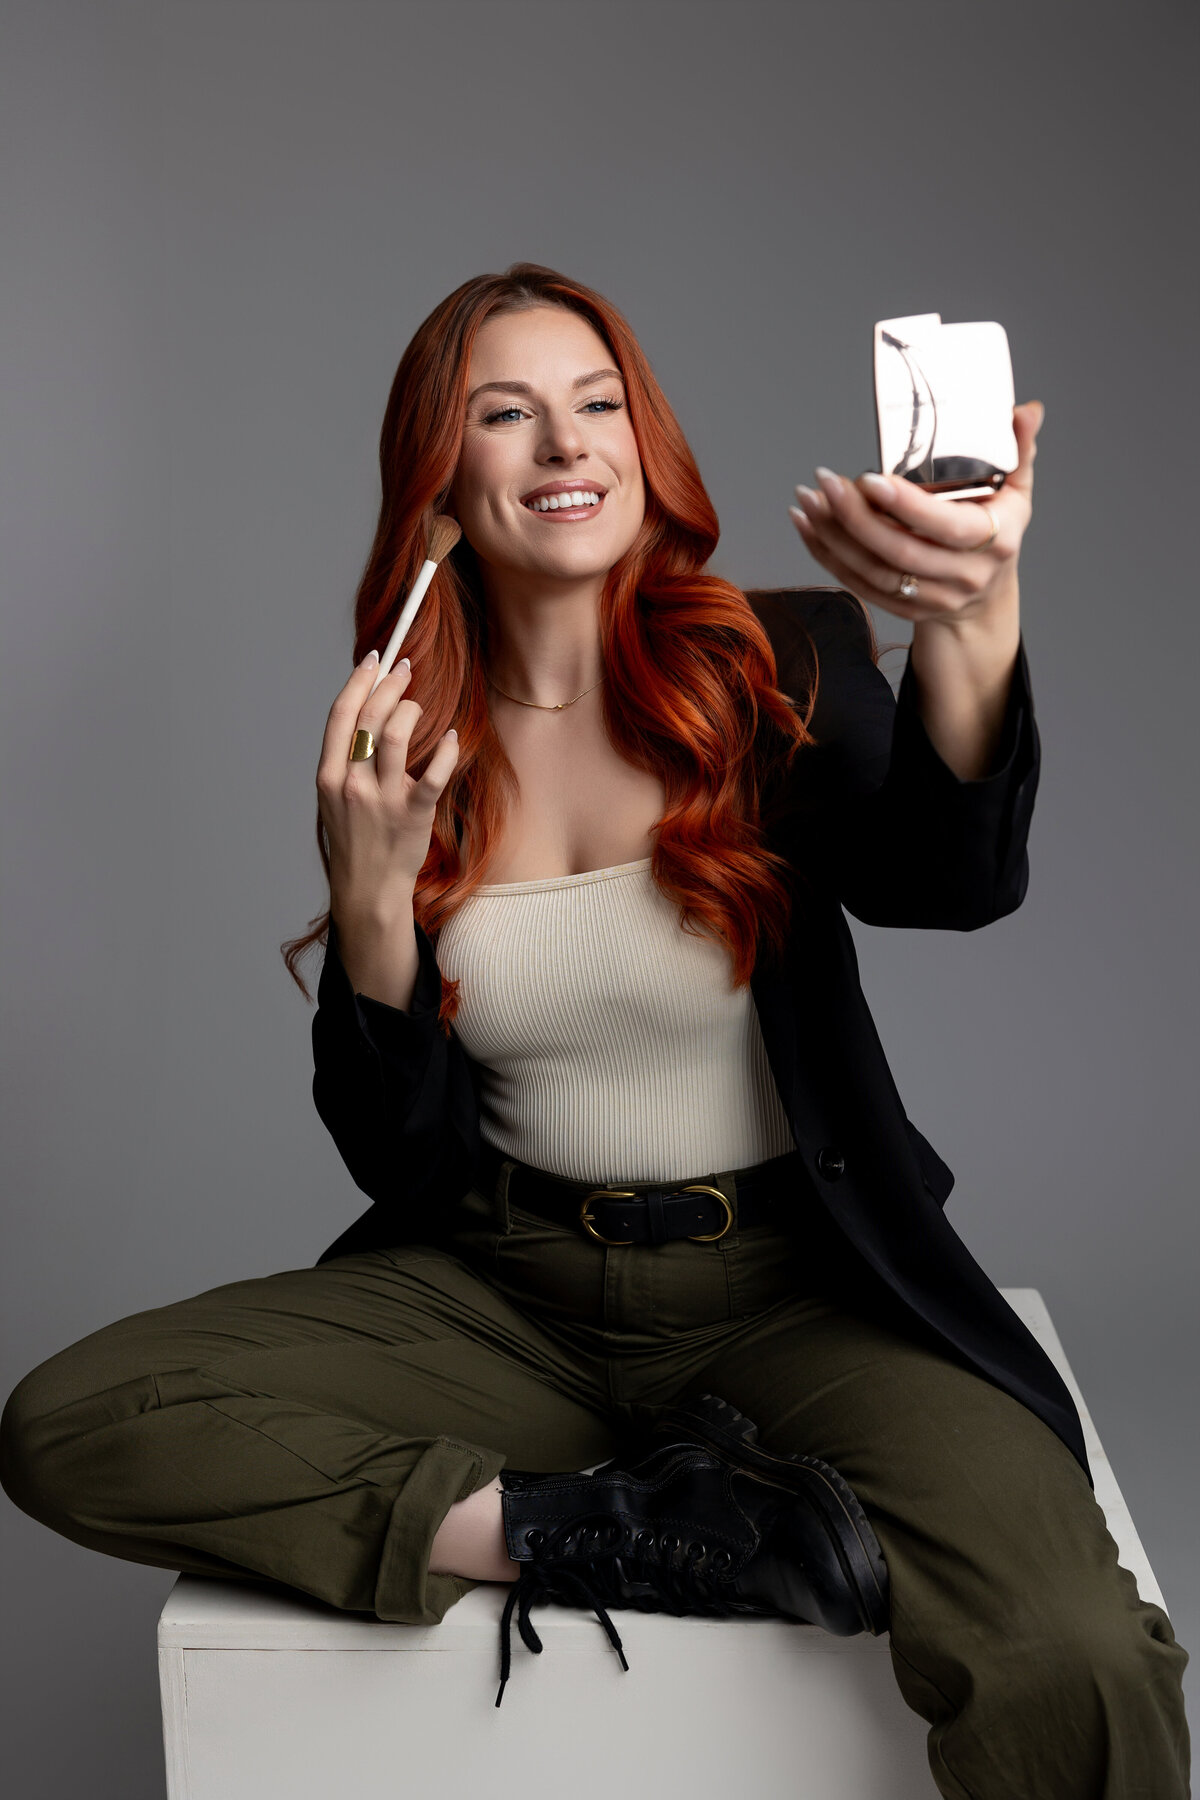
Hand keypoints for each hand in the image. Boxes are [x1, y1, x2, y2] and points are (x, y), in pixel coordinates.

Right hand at [316, 653, 459, 918]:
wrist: (367, 888)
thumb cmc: (355, 838)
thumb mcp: (336, 797)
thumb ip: (347, 759)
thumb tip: (367, 710)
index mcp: (329, 776)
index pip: (341, 715)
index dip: (358, 681)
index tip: (374, 659)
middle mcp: (353, 784)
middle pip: (369, 718)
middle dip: (389, 684)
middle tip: (405, 668)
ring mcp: (382, 800)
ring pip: (398, 736)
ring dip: (412, 710)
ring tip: (418, 706)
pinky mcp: (413, 815)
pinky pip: (434, 775)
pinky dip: (446, 751)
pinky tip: (451, 738)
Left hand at [788, 400, 1043, 629]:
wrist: (985, 598)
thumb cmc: (997, 533)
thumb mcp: (1016, 492)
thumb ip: (1018, 450)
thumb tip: (1027, 410)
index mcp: (995, 541)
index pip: (946, 526)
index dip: (905, 505)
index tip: (869, 478)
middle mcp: (963, 576)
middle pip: (900, 551)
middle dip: (856, 516)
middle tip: (824, 480)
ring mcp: (931, 597)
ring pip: (872, 570)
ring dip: (833, 534)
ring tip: (807, 497)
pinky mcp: (903, 609)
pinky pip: (857, 584)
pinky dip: (827, 554)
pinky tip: (807, 524)